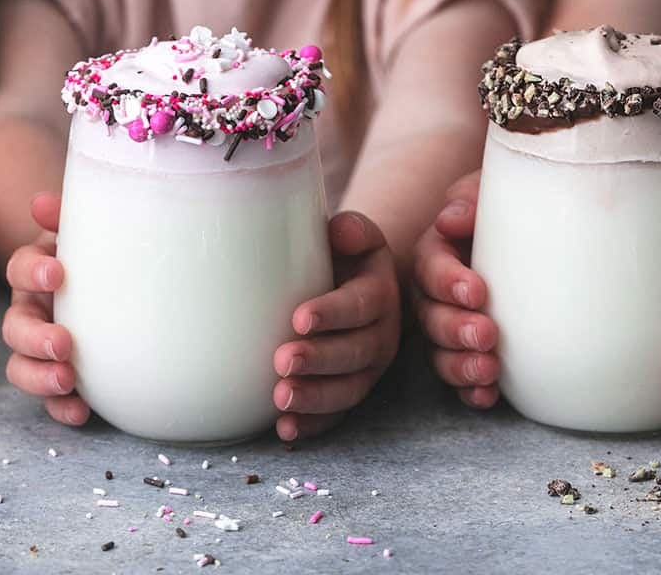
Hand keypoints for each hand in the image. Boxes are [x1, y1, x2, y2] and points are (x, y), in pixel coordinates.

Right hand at [0, 193, 86, 424]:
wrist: (121, 283)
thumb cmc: (101, 254)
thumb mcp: (88, 232)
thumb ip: (68, 217)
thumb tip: (41, 203)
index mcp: (37, 274)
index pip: (20, 269)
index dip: (32, 272)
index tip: (58, 273)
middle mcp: (32, 311)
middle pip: (15, 327)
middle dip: (34, 337)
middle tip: (63, 343)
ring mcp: (42, 347)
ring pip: (21, 366)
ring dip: (40, 377)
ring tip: (68, 380)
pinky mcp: (60, 378)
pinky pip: (52, 399)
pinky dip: (62, 408)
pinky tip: (83, 411)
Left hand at [270, 211, 400, 440]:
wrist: (351, 281)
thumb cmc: (341, 255)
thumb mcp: (352, 235)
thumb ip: (350, 230)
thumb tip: (341, 232)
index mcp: (379, 293)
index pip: (360, 304)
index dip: (332, 312)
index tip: (298, 318)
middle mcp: (380, 335)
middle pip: (355, 353)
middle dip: (319, 360)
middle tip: (283, 362)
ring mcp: (367, 369)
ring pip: (348, 390)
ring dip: (315, 398)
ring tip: (281, 398)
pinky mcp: (349, 391)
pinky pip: (335, 414)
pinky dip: (312, 425)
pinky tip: (285, 429)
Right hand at [413, 170, 500, 408]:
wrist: (541, 228)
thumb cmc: (513, 206)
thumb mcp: (492, 190)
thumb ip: (471, 196)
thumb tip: (452, 219)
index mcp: (437, 251)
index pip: (431, 266)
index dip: (447, 281)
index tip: (477, 291)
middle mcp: (435, 292)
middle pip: (430, 315)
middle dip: (454, 329)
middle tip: (486, 334)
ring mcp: (450, 325)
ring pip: (439, 352)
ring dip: (459, 365)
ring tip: (487, 371)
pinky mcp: (469, 352)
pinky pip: (461, 378)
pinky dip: (471, 391)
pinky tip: (488, 397)